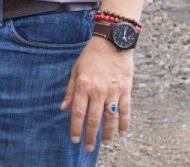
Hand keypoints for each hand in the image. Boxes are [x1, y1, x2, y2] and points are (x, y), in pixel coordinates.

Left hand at [61, 37, 134, 151]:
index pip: (78, 112)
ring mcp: (113, 91)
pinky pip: (126, 110)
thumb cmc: (91, 55)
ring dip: (108, 133)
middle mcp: (98, 90)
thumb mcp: (76, 70)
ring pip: (111, 118)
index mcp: (84, 85)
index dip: (76, 128)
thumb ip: (70, 91)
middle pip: (94, 119)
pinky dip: (125, 123)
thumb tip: (63, 108)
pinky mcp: (126, 90)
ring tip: (105, 143)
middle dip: (90, 136)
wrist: (113, 41)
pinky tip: (122, 133)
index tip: (74, 139)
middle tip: (88, 148)